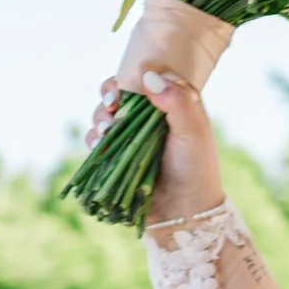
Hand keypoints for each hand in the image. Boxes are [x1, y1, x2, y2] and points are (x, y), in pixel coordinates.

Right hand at [86, 71, 223, 224]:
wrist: (183, 211)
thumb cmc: (195, 169)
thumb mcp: (193, 131)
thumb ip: (177, 101)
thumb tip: (148, 78)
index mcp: (173, 103)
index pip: (146, 77)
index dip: (130, 78)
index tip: (124, 89)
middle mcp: (151, 116)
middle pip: (120, 92)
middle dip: (109, 96)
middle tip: (110, 107)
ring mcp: (133, 135)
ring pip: (105, 114)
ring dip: (99, 117)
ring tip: (106, 131)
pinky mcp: (118, 154)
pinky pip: (97, 139)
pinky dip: (94, 139)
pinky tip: (99, 145)